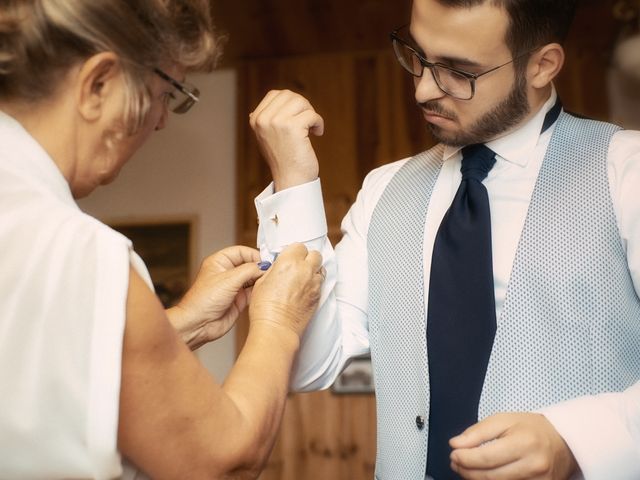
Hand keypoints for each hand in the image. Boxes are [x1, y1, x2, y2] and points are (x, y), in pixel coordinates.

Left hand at [167, 246, 265, 349]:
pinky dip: (259, 290)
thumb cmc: (203, 301)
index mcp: (219, 262)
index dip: (254, 255)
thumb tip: (264, 266)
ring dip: (260, 279)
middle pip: (249, 264)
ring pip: (252, 278)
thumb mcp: (228, 280)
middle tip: (272, 271)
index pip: (241, 252)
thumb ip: (248, 270)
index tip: (267, 261)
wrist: (199, 324)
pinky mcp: (239, 300)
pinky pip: (253, 291)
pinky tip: (265, 290)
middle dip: (260, 267)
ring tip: (270, 281)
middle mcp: (227, 273)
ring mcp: (233, 286)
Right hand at [249, 89, 323, 190]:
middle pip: (289, 95)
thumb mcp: (269, 135)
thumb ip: (269, 117)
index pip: (275, 95)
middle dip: (302, 106)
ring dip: (311, 113)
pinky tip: (317, 133)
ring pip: (301, 102)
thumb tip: (276, 97)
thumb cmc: (283, 159)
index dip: (291, 103)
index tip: (298, 117)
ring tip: (312, 128)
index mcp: (255, 120)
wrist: (290, 180)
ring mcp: (276, 122)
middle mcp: (263, 119)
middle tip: (308, 122)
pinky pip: (311, 114)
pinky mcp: (292, 127)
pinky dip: (318, 123)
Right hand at [249, 243, 323, 338]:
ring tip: (302, 278)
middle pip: (314, 254)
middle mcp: (305, 269)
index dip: (294, 252)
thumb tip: (279, 266)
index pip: (299, 246)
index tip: (289, 258)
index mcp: (289, 262)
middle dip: (307, 258)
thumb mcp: (261, 281)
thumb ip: (274, 269)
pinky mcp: (319, 295)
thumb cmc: (265, 308)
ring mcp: (314, 283)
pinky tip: (305, 289)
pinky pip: (320, 282)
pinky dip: (315, 283)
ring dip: (313, 270)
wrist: (277, 329)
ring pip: (320, 268)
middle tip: (298, 266)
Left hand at [449, 412, 578, 478]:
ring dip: (475, 479)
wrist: (563, 442)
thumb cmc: (532, 428)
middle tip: (455, 462)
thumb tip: (456, 444)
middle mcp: (533, 465)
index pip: (486, 458)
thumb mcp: (504, 420)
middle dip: (466, 470)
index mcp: (524, 443)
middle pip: (490, 476)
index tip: (453, 454)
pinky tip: (482, 475)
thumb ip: (478, 432)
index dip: (465, 458)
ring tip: (466, 468)